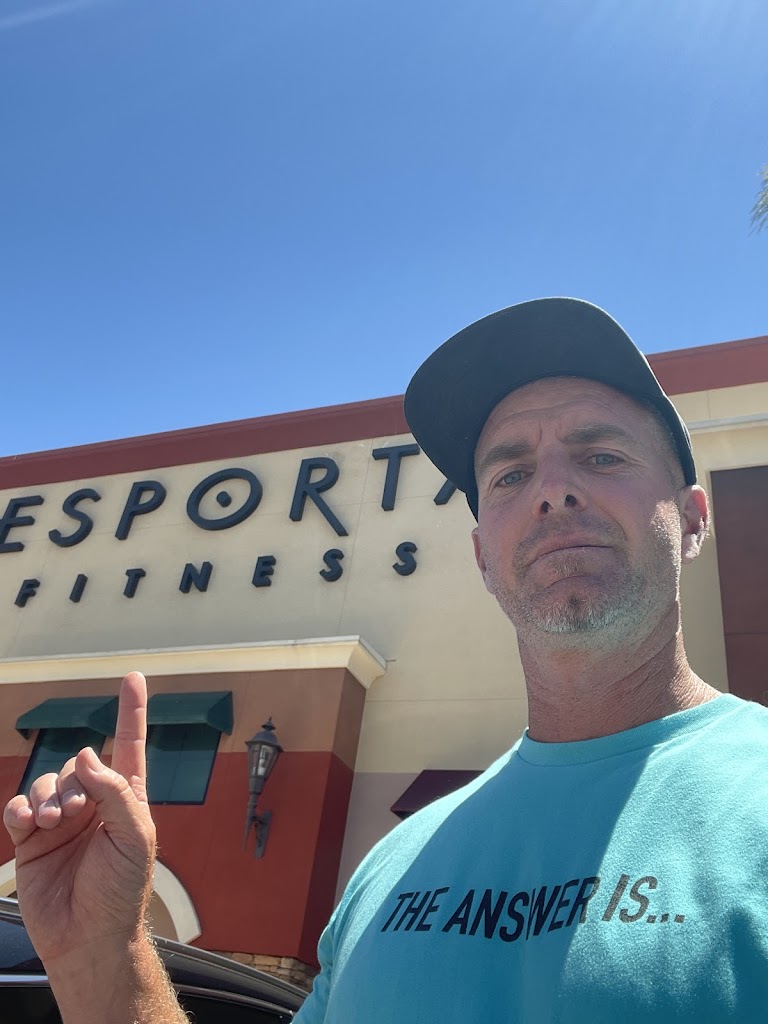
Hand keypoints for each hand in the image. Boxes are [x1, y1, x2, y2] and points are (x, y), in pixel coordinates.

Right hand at [3, 672, 156, 966]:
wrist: (88, 938)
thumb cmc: (121, 891)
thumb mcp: (134, 836)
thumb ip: (115, 791)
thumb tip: (88, 754)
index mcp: (126, 798)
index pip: (130, 745)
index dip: (131, 711)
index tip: (133, 676)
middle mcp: (94, 804)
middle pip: (77, 764)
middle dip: (73, 782)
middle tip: (74, 813)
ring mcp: (62, 820)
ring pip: (46, 782)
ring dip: (46, 796)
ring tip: (52, 823)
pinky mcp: (32, 840)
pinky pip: (19, 807)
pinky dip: (20, 808)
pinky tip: (28, 822)